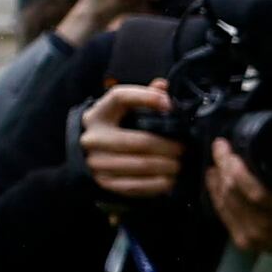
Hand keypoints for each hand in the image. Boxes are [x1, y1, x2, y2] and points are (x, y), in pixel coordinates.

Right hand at [79, 84, 177, 201]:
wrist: (87, 156)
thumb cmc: (114, 129)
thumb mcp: (123, 112)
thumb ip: (143, 97)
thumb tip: (163, 85)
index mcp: (99, 114)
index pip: (120, 97)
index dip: (146, 97)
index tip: (169, 104)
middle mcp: (93, 137)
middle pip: (139, 141)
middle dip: (168, 146)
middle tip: (185, 148)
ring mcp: (96, 161)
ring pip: (141, 165)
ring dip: (167, 166)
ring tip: (181, 164)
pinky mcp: (104, 181)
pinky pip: (136, 185)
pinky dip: (158, 184)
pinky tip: (170, 180)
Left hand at [205, 137, 271, 257]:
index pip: (259, 194)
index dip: (239, 171)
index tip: (232, 150)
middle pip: (236, 195)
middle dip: (224, 167)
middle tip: (223, 147)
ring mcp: (254, 238)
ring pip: (225, 201)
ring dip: (218, 177)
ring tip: (220, 158)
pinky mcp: (242, 240)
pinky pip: (221, 211)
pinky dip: (215, 191)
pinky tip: (216, 177)